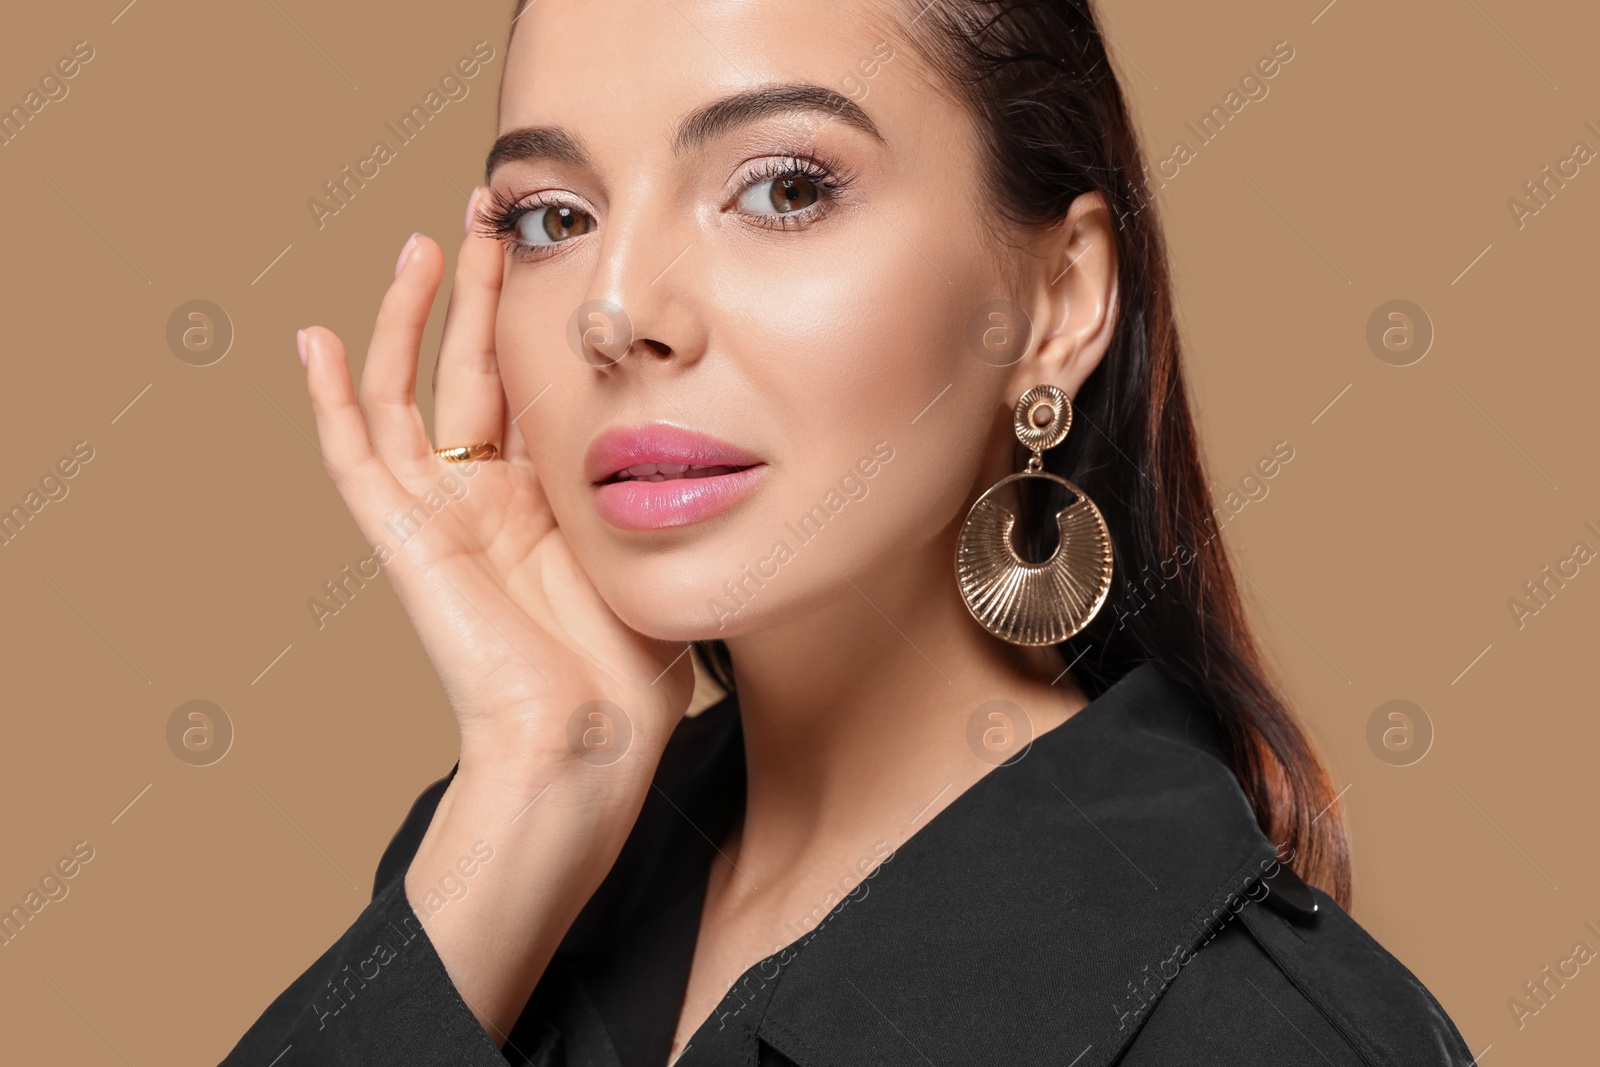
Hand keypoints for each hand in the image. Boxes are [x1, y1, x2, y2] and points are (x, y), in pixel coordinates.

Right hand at [296, 204, 694, 781]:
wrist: (585, 748)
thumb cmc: (628, 677)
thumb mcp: (654, 560)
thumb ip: (654, 501)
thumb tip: (704, 443)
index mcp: (546, 505)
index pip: (531, 389)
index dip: (536, 322)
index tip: (554, 249)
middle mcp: (487, 501)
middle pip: (471, 371)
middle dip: (479, 293)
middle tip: (486, 216)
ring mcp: (440, 519)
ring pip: (407, 395)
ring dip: (408, 321)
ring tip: (423, 245)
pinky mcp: (404, 541)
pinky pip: (353, 459)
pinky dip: (328, 400)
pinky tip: (314, 338)